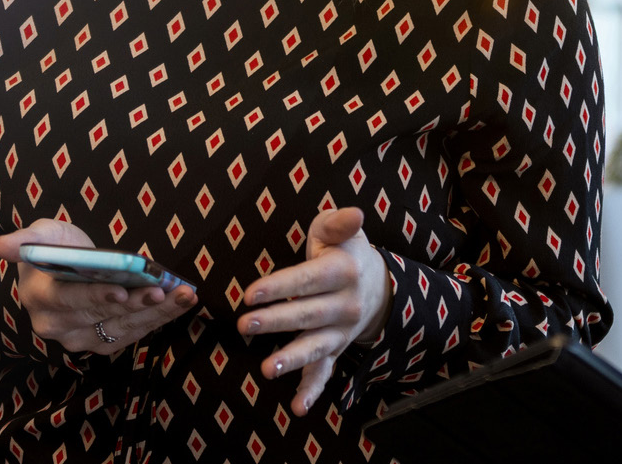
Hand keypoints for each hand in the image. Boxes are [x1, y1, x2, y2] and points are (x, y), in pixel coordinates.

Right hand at [0, 218, 196, 353]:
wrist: (60, 270)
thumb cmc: (52, 248)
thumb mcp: (40, 233)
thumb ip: (26, 239)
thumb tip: (1, 245)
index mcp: (39, 298)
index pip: (68, 300)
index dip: (94, 296)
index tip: (120, 291)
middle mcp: (57, 326)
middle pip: (101, 316)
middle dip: (134, 303)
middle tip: (161, 289)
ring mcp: (81, 339)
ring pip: (123, 329)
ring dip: (156, 313)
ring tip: (183, 295)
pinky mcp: (103, 343)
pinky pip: (133, 333)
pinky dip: (159, 318)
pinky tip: (180, 301)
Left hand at [238, 207, 391, 416]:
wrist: (376, 285)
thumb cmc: (344, 251)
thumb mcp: (340, 231)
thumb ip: (339, 222)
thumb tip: (355, 212)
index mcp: (342, 272)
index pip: (307, 280)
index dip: (279, 287)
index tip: (250, 294)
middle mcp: (345, 306)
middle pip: (307, 315)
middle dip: (275, 321)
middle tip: (245, 325)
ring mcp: (341, 332)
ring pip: (315, 348)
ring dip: (291, 360)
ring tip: (266, 368)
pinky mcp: (336, 350)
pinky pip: (325, 373)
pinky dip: (312, 391)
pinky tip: (297, 407)